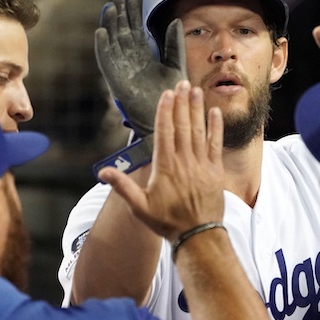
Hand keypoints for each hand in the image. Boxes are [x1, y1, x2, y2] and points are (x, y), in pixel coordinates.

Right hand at [95, 0, 187, 136]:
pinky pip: (106, 61)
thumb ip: (174, 44)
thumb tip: (175, 20)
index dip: (131, 13)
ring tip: (109, 8)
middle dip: (118, 14)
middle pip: (120, 32)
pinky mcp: (116, 80)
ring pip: (112, 43)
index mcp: (143, 56)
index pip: (134, 30)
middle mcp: (130, 61)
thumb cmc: (173, 95)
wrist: (168, 117)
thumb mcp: (176, 64)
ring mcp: (122, 70)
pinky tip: (100, 32)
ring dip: (109, 26)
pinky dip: (102, 47)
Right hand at [98, 80, 224, 241]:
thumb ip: (123, 186)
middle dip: (181, 103)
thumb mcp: (139, 207)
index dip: (165, 111)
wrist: (198, 235)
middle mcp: (184, 161)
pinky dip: (216, 127)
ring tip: (195, 91)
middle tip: (182, 84)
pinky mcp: (215, 170)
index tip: (166, 95)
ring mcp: (201, 164)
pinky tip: (215, 112)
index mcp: (165, 167)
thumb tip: (103, 173)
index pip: (164, 132)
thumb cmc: (167, 222)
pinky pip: (216, 144)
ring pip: (199, 131)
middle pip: (182, 126)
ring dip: (197, 109)